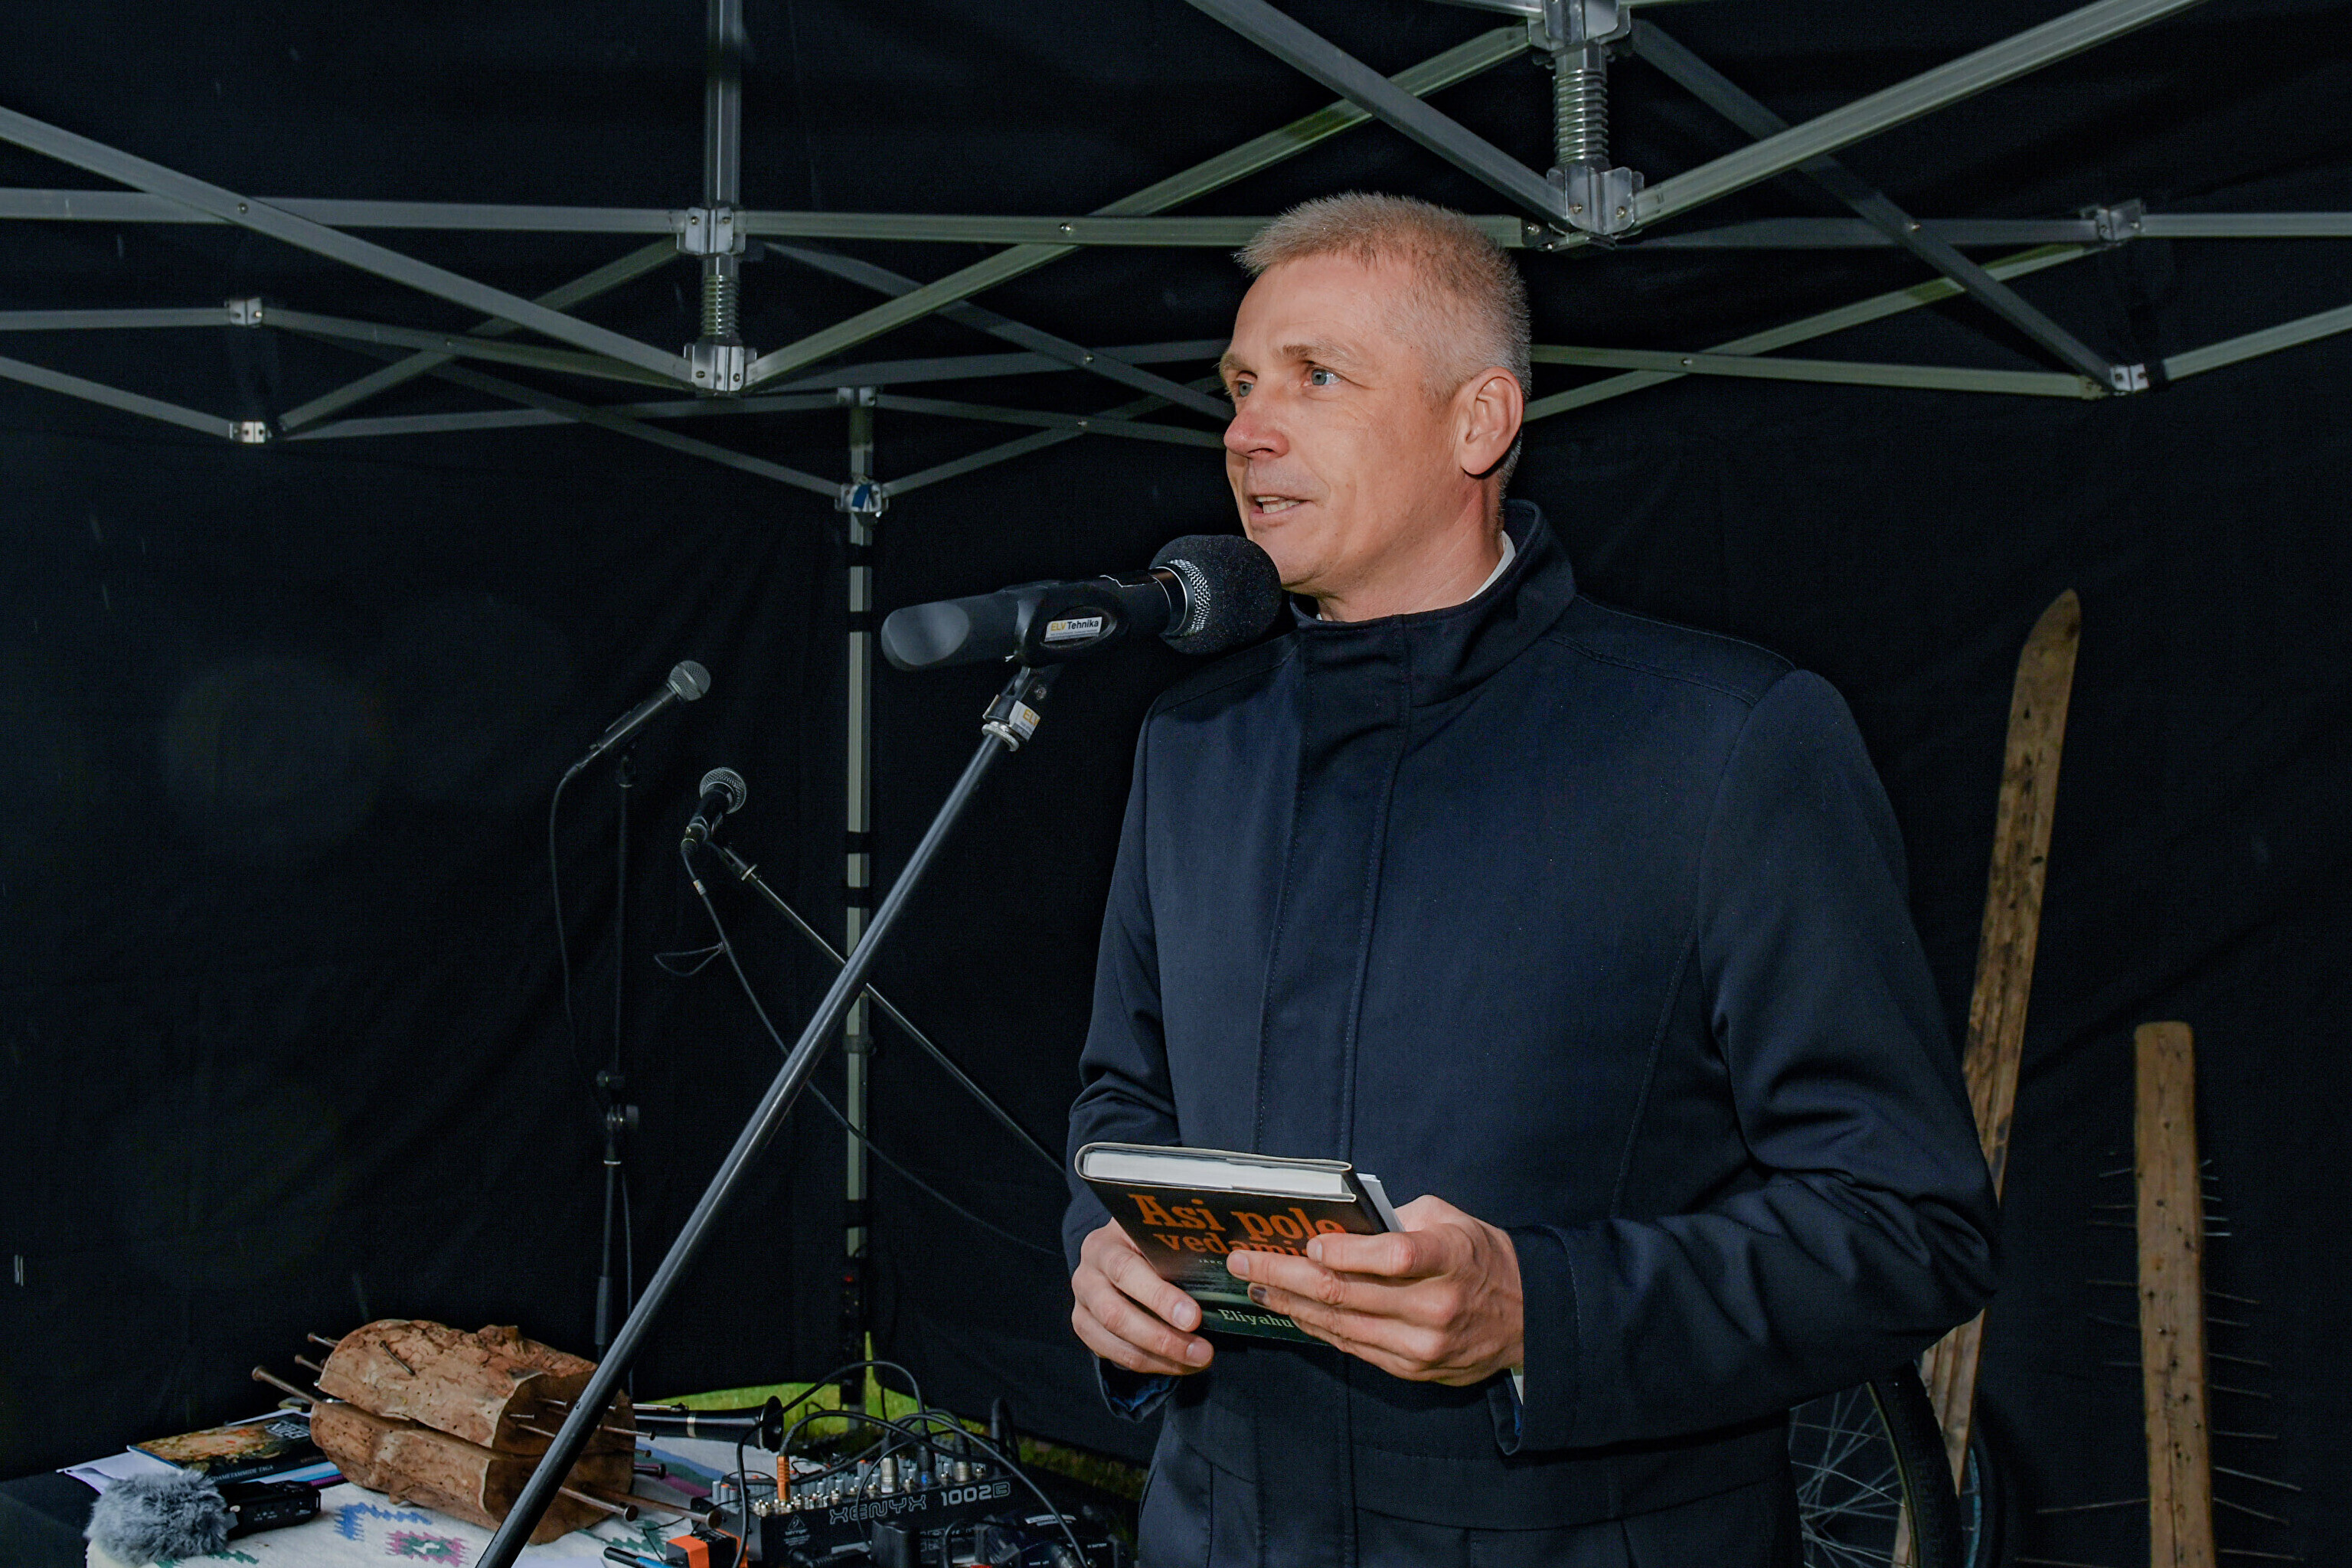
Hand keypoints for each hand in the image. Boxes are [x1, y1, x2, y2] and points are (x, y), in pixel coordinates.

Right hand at [1070, 1219, 1216, 1376]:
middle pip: (1116, 1313)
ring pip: (1112, 1339)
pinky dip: (1147, 1363)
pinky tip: (1178, 1364)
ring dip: (1158, 1357)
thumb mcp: (1160, 1237)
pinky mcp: (1083, 1326)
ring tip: (1198, 1360)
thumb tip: (1229, 1268)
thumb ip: (1180, 1249)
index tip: (1194, 1317)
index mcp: (1105, 1244)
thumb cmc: (1150, 1243)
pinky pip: (1111, 1353)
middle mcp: (1086, 1273)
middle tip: (1203, 1351)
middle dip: (1162, 1337)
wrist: (1120, 1250)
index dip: (1159, 1297)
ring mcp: (1082, 1302)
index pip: (1127, 1271)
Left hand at [1223, 1194, 1522, 1384]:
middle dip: (1286, 1275)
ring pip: (1341, 1325)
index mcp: (1449, 1258)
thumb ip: (1398, 1219)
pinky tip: (1292, 1310)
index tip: (1309, 1243)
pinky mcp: (1414, 1369)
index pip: (1393, 1257)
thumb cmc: (1479, 1255)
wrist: (1527, 1316)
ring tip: (1256, 1285)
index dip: (1347, 1252)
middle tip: (1245, 1262)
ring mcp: (1423, 1344)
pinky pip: (1353, 1347)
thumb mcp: (1450, 1219)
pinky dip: (1317, 1327)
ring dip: (1291, 1304)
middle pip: (1348, 1293)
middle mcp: (1435, 1306)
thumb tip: (1338, 1223)